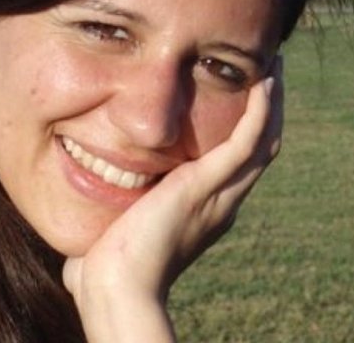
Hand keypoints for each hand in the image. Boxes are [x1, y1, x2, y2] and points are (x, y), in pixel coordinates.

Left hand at [63, 56, 283, 341]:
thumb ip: (108, 227)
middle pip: (261, 148)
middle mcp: (223, 201)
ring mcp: (220, 194)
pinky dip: (259, 112)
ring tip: (274, 67)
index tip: (245, 101)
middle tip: (271, 73)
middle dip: (268, 111)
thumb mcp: (118, 234)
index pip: (238, 165)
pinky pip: (247, 141)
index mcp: (206, 210)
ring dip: (271, 104)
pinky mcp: (207, 184)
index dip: (248, 132)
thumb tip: (80, 245)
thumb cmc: (108, 270)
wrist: (116, 287)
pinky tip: (264, 84)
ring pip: (263, 142)